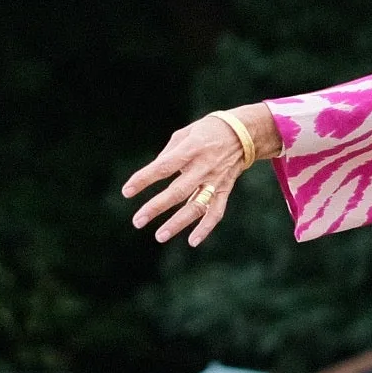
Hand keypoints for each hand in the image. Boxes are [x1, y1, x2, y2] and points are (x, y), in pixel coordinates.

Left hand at [122, 113, 255, 247]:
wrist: (244, 133)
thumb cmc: (207, 131)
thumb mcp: (185, 134)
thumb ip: (168, 154)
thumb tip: (153, 173)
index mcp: (191, 149)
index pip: (164, 167)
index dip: (144, 179)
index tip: (127, 192)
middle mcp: (204, 167)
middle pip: (178, 191)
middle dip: (157, 207)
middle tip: (138, 221)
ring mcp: (216, 180)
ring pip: (197, 205)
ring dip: (178, 223)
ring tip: (160, 236)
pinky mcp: (225, 189)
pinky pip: (216, 211)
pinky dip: (206, 228)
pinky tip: (192, 241)